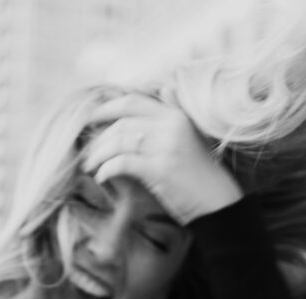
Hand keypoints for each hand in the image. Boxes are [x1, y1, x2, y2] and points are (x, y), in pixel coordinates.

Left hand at [83, 93, 241, 223]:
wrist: (218, 203)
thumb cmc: (200, 174)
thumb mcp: (190, 136)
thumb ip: (175, 111)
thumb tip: (164, 86)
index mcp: (175, 115)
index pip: (133, 101)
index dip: (107, 107)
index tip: (90, 119)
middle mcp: (170, 125)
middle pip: (122, 122)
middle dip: (99, 136)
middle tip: (87, 151)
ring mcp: (166, 146)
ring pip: (119, 140)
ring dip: (99, 154)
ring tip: (90, 166)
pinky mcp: (161, 169)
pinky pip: (123, 162)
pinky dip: (107, 169)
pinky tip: (101, 177)